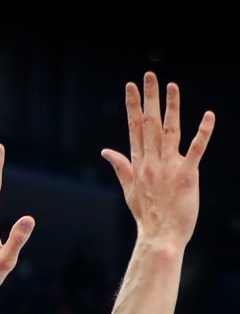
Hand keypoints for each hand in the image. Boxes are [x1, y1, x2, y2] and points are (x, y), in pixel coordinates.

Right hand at [102, 73, 212, 247]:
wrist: (160, 238)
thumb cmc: (147, 216)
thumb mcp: (129, 190)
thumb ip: (120, 167)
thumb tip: (106, 151)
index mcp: (139, 165)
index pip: (134, 129)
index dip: (133, 106)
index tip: (131, 86)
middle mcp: (152, 163)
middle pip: (149, 125)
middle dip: (149, 98)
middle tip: (149, 75)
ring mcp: (169, 168)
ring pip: (169, 131)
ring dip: (171, 107)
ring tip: (172, 86)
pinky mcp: (187, 175)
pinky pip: (196, 149)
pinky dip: (203, 132)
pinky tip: (208, 115)